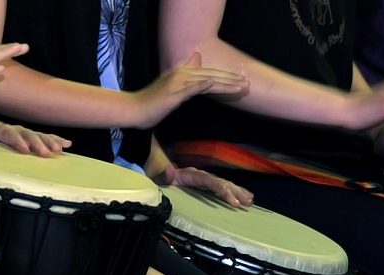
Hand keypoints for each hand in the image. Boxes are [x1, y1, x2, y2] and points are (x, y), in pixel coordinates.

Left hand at [0, 123, 71, 156]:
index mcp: (2, 131)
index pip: (10, 134)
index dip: (18, 141)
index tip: (25, 150)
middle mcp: (17, 130)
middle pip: (28, 135)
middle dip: (37, 144)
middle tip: (45, 153)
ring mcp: (26, 133)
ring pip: (39, 136)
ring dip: (50, 142)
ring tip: (59, 149)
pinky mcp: (33, 138)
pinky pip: (46, 138)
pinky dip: (56, 140)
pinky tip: (68, 144)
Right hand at [133, 52, 247, 127]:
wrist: (134, 109)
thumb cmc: (153, 101)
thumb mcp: (172, 84)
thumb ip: (186, 71)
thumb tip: (197, 55)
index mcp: (182, 72)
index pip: (208, 73)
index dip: (226, 76)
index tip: (241, 79)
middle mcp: (181, 74)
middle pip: (210, 76)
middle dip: (231, 80)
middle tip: (248, 83)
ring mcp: (176, 84)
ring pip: (205, 82)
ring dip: (224, 84)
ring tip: (241, 86)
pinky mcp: (172, 94)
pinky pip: (189, 89)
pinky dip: (201, 85)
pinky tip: (211, 83)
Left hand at [159, 165, 252, 207]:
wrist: (164, 178)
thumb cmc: (164, 180)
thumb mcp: (161, 178)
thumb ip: (165, 176)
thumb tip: (169, 169)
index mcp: (193, 175)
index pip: (209, 180)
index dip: (220, 188)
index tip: (229, 197)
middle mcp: (203, 176)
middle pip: (222, 182)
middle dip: (234, 192)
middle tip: (244, 203)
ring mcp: (208, 181)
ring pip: (226, 185)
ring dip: (239, 192)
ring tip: (249, 201)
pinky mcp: (210, 187)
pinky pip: (225, 189)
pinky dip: (237, 193)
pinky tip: (248, 199)